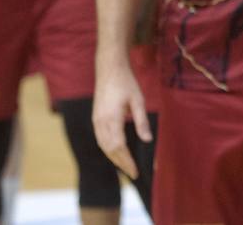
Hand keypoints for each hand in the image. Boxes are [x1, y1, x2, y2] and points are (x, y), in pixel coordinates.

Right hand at [92, 61, 151, 178]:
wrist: (109, 69)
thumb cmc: (126, 83)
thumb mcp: (138, 100)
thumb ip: (141, 121)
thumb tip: (147, 140)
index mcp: (112, 118)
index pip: (119, 147)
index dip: (127, 161)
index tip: (135, 171)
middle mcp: (101, 122)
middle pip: (110, 150)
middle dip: (121, 163)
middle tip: (133, 173)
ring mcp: (96, 120)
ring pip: (103, 146)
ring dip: (113, 158)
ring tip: (126, 166)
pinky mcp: (95, 118)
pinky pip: (100, 139)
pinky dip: (108, 149)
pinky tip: (116, 152)